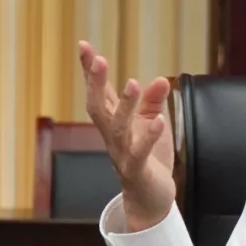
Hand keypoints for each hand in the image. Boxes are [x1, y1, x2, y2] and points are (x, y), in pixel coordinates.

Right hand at [79, 40, 174, 230]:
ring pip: (117, 128)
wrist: (150, 199)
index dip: (90, 71)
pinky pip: (140, 152)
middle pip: (98, 107)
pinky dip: (149, 136)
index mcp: (114, 122)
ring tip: (132, 83)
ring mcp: (122, 153)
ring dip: (124, 105)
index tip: (84, 46)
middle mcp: (113, 136)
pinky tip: (158, 121)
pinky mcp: (137, 169)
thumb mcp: (152, 124)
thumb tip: (161, 79)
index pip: (100, 93)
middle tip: (97, 59)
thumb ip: (153, 102)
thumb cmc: (149, 159)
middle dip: (96, 83)